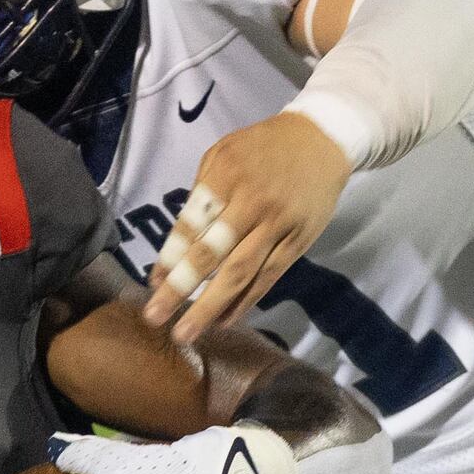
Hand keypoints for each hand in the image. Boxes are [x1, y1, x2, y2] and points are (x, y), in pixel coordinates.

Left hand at [147, 114, 350, 344]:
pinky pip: (268, 277)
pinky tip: (224, 320)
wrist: (322, 140)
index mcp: (226, 175)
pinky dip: (245, 301)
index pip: (191, 223)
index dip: (169, 256)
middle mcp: (251, 201)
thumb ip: (202, 192)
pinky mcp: (299, 241)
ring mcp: (277, 224)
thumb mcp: (224, 153)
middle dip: (180, 289)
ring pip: (240, 272)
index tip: (152, 283)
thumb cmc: (262, 148)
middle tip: (155, 317)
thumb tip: (178, 244)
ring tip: (185, 333)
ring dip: (210, 307)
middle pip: (211, 253)